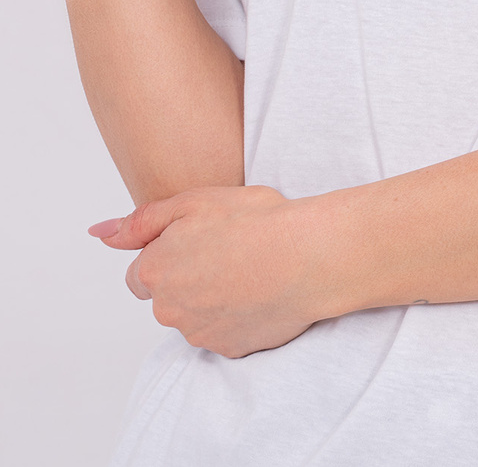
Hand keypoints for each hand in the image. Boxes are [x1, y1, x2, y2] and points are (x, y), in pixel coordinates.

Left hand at [89, 186, 327, 357]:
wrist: (307, 257)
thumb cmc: (255, 221)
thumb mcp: (194, 201)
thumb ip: (141, 221)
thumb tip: (98, 233)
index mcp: (155, 270)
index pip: (141, 273)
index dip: (169, 254)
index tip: (200, 241)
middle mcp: (169, 309)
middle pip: (167, 296)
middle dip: (188, 278)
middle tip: (227, 251)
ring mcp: (199, 333)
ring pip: (194, 316)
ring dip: (211, 298)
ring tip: (248, 270)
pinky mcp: (229, 349)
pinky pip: (223, 332)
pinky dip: (235, 316)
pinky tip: (259, 292)